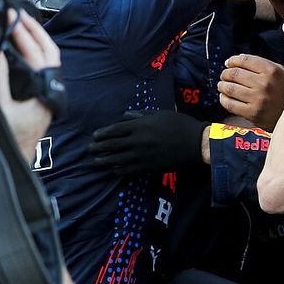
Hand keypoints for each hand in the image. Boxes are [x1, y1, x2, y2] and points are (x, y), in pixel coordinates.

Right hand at [0, 10, 60, 156]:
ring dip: (36, 39)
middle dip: (34, 30)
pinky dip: (34, 52)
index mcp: (44, 90)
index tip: (12, 19)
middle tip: (17, 15)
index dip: (23, 34)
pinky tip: (22, 46)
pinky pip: (43, 66)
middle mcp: (52, 89)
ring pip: (49, 58)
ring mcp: (50, 91)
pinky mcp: (44, 94)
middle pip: (49, 51)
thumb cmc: (10, 138)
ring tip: (20, 24)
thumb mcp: (0, 107)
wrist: (18, 159)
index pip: (37, 53)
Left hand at [88, 111, 205, 175]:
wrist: (194, 143)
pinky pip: (129, 169)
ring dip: (104, 160)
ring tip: (96, 161)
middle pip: (113, 145)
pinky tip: (113, 169)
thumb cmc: (178, 124)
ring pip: (117, 159)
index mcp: (140, 126)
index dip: (103, 134)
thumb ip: (140, 115)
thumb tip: (125, 116)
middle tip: (89, 149)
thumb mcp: (159, 114)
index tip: (94, 136)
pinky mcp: (148, 167)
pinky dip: (118, 169)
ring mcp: (142, 155)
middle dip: (99, 147)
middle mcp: (138, 141)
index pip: (115, 130)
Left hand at [218, 54, 283, 130]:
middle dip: (225, 73)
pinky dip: (224, 99)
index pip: (245, 60)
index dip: (233, 60)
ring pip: (230, 88)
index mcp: (272, 71)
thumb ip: (261, 64)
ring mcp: (258, 99)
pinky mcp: (253, 113)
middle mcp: (264, 84)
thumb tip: (237, 59)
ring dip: (222, 85)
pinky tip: (224, 97)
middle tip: (224, 75)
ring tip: (222, 85)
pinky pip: (231, 104)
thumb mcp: (280, 72)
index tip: (228, 63)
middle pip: (235, 74)